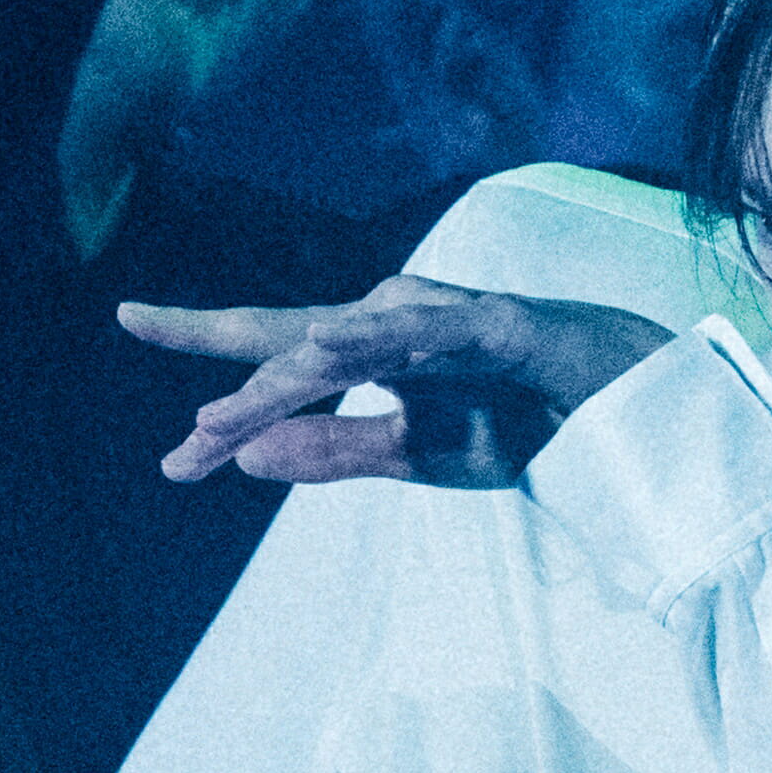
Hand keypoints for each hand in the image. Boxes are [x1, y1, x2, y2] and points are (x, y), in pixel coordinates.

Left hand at [119, 281, 671, 487]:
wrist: (617, 405)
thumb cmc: (518, 421)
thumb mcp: (415, 457)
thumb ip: (335, 452)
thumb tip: (245, 456)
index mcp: (368, 346)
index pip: (274, 357)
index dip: (210, 366)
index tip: (154, 405)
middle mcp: (391, 316)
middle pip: (293, 353)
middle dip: (237, 405)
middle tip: (186, 452)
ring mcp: (439, 314)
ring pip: (344, 344)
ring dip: (285, 380)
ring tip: (225, 414)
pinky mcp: (492, 322)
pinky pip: (424, 330)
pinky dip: (373, 336)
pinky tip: (325, 345)